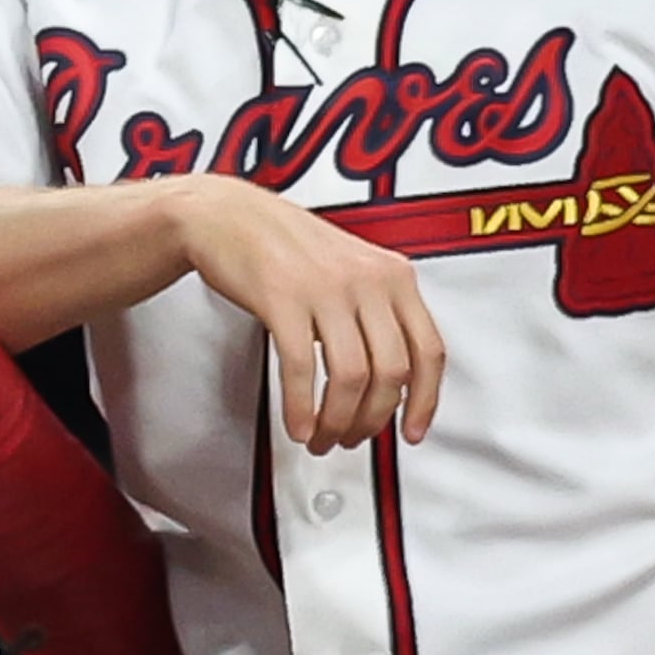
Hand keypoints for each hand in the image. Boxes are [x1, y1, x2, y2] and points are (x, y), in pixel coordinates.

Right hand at [171, 179, 446, 454]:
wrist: (226, 215)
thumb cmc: (282, 244)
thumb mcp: (350, 268)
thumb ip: (375, 312)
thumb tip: (388, 379)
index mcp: (393, 275)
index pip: (429, 350)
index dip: (425, 401)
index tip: (412, 431)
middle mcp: (367, 280)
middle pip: (391, 372)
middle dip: (372, 420)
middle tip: (353, 439)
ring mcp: (326, 288)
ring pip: (351, 377)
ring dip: (337, 421)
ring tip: (322, 438)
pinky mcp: (283, 298)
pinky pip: (301, 368)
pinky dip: (301, 407)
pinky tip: (297, 424)